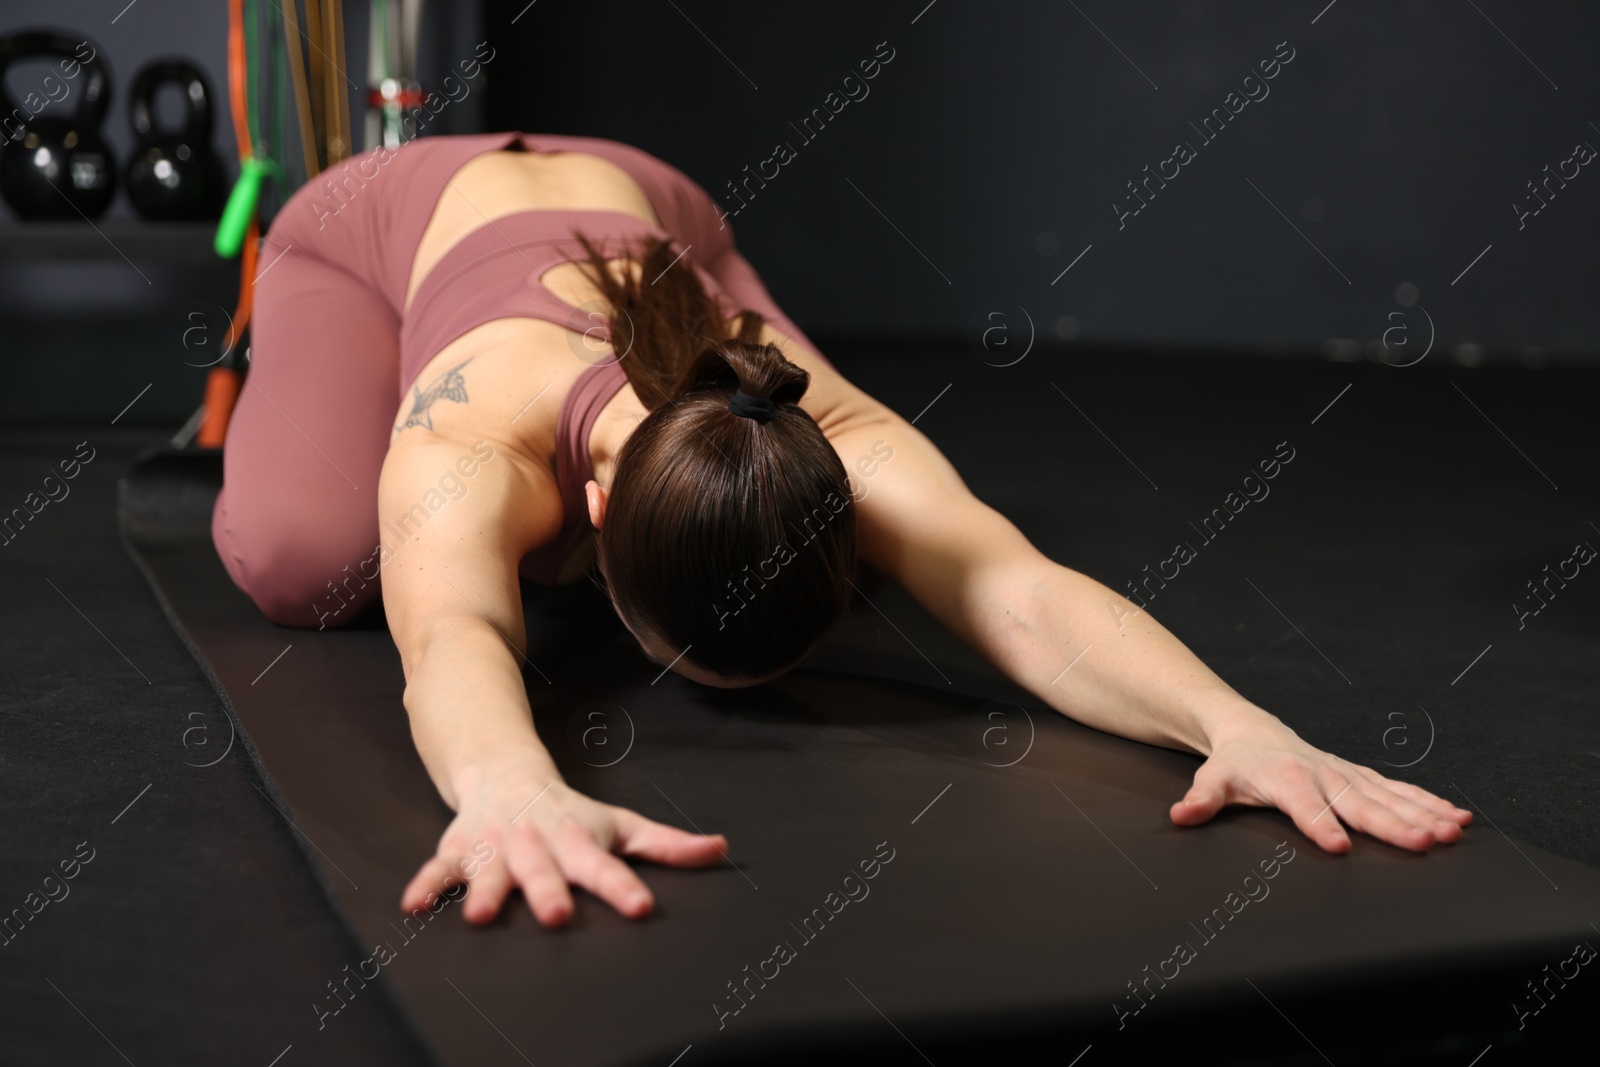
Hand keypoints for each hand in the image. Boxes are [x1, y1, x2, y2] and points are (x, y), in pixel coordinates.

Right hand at [400, 754, 728, 926]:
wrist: (506, 773)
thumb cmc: (569, 813)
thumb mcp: (619, 823)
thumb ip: (667, 845)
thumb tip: (721, 850)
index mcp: (577, 840)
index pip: (605, 866)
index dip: (622, 887)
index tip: (640, 907)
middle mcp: (536, 844)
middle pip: (545, 872)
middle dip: (549, 892)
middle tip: (557, 916)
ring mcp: (496, 846)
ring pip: (491, 871)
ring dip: (487, 891)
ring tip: (483, 916)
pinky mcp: (459, 850)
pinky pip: (439, 868)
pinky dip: (427, 885)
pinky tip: (414, 906)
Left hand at [1169, 715, 1471, 851]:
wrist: (1253, 731)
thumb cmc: (1234, 763)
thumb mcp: (1213, 780)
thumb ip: (1201, 801)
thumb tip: (1181, 816)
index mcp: (1288, 779)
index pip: (1305, 807)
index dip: (1320, 825)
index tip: (1339, 847)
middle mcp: (1324, 775)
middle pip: (1360, 803)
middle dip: (1393, 824)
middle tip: (1424, 843)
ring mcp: (1347, 775)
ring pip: (1390, 796)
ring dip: (1424, 814)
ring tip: (1453, 831)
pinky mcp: (1362, 777)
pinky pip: (1401, 790)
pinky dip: (1430, 802)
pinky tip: (1459, 817)